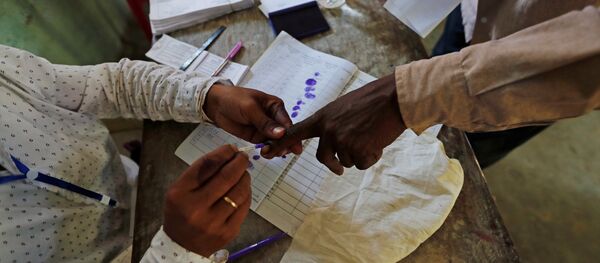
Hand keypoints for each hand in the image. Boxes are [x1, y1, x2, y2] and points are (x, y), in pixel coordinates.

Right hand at [163, 145, 250, 256]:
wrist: (182, 246)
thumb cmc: (182, 211)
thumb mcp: (180, 190)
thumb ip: (201, 172)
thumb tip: (229, 154)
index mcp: (180, 193)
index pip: (206, 165)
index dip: (222, 153)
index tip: (231, 148)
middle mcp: (196, 207)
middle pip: (226, 176)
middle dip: (239, 162)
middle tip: (243, 157)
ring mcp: (213, 221)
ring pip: (239, 191)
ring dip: (245, 177)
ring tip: (244, 172)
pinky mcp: (228, 231)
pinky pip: (244, 206)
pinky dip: (246, 193)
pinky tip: (243, 189)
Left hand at [203, 84, 301, 153]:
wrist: (215, 105)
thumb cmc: (233, 99)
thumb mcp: (250, 108)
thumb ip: (265, 122)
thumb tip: (281, 133)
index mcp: (276, 107)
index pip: (287, 123)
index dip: (291, 135)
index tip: (293, 146)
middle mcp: (273, 118)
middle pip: (284, 134)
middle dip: (285, 144)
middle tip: (282, 152)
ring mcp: (265, 129)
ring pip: (276, 142)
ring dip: (276, 149)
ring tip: (271, 153)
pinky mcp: (257, 137)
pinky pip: (266, 146)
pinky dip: (268, 150)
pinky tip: (267, 153)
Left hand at [262, 74, 405, 174]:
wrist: (393, 99)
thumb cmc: (372, 101)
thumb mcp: (343, 107)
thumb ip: (330, 123)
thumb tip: (327, 141)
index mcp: (323, 117)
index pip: (295, 132)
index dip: (280, 144)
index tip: (265, 152)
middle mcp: (329, 130)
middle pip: (324, 158)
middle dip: (335, 164)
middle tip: (340, 168)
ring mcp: (343, 140)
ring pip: (346, 162)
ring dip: (358, 155)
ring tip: (369, 138)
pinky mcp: (359, 149)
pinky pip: (361, 164)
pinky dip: (370, 158)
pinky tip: (377, 142)